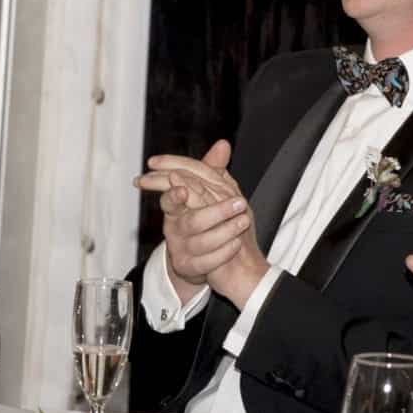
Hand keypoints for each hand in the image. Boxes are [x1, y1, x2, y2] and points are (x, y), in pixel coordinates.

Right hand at [139, 140, 266, 305]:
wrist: (200, 256)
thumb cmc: (202, 218)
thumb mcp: (206, 191)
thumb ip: (211, 169)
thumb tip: (223, 145)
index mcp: (174, 208)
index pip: (168, 199)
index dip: (174, 195)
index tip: (184, 190)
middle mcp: (173, 229)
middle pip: (191, 221)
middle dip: (216, 212)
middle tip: (240, 202)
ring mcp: (180, 249)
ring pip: (201, 242)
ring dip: (225, 231)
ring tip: (244, 220)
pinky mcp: (189, 267)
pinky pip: (207, 262)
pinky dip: (224, 252)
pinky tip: (237, 243)